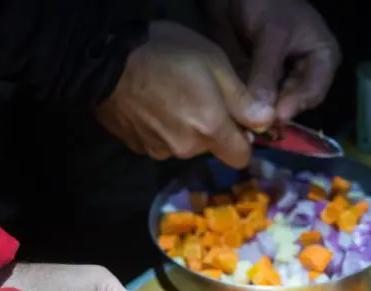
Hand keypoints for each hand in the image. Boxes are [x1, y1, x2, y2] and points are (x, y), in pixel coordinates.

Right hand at [95, 21, 272, 168]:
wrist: (104, 60)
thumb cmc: (166, 53)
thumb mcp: (213, 62)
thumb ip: (242, 99)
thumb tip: (267, 122)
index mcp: (210, 129)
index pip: (241, 157)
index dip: (243, 140)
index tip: (236, 120)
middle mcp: (187, 148)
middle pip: (212, 149)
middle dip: (212, 130)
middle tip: (198, 96)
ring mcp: (160, 150)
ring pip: (186, 146)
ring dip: (186, 129)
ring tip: (171, 98)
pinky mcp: (138, 147)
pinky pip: (162, 144)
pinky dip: (162, 130)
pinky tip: (152, 106)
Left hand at [206, 0, 339, 121]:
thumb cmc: (266, 3)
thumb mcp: (270, 35)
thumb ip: (267, 72)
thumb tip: (264, 112)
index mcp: (322, 57)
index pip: (314, 90)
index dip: (296, 105)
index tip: (276, 117)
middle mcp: (306, 73)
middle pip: (295, 102)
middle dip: (277, 113)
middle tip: (259, 125)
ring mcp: (283, 79)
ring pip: (275, 105)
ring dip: (262, 113)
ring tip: (247, 122)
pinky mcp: (263, 82)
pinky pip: (258, 100)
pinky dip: (249, 106)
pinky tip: (238, 112)